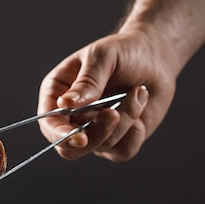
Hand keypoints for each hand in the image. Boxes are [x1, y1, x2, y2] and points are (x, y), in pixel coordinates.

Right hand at [38, 31, 176, 161]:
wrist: (155, 56)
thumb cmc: (124, 51)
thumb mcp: (103, 56)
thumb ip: (86, 82)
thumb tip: (65, 104)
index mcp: (57, 95)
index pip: (49, 124)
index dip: (60, 135)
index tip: (80, 138)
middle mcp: (71, 118)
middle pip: (70, 147)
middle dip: (96, 134)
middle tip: (115, 113)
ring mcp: (93, 131)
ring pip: (102, 146)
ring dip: (125, 120)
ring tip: (137, 92)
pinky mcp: (117, 140)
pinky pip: (122, 152)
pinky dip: (135, 132)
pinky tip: (139, 105)